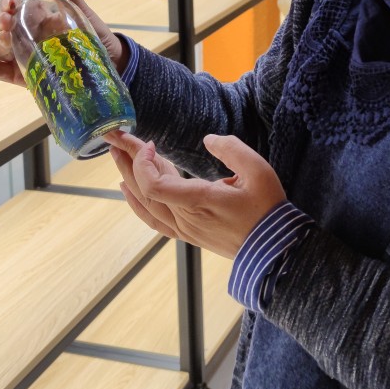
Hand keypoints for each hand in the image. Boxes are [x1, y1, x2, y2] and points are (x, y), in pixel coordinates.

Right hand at [0, 0, 126, 85]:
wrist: (109, 63)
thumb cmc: (93, 35)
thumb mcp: (82, 10)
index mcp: (34, 16)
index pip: (10, 6)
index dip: (6, 2)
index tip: (11, 3)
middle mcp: (23, 33)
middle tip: (7, 22)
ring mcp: (20, 54)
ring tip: (7, 42)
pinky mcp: (20, 75)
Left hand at [104, 130, 286, 258]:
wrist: (273, 249)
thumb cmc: (267, 210)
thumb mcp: (258, 171)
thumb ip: (232, 149)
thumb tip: (208, 139)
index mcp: (200, 201)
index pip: (154, 186)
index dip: (144, 163)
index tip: (152, 144)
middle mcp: (186, 217)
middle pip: (143, 191)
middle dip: (127, 161)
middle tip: (116, 139)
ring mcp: (184, 228)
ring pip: (145, 204)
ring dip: (129, 178)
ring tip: (117, 156)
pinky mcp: (187, 234)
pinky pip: (152, 219)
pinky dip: (136, 203)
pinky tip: (127, 190)